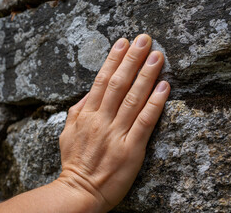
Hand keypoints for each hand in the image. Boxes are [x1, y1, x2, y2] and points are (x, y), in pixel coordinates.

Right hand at [56, 34, 169, 211]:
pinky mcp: (132, 150)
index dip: (113, 60)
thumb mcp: (67, 131)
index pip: (101, 80)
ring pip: (133, 98)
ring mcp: (117, 134)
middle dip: (132, 59)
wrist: (79, 191)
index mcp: (86, 114)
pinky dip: (155, 104)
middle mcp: (101, 120)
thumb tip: (90, 91)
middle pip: (118, 84)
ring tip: (156, 56)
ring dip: (146, 75)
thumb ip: (78, 109)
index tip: (123, 42)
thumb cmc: (74, 161)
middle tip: (144, 39)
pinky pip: (145, 122)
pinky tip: (164, 87)